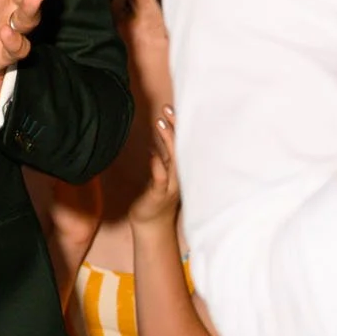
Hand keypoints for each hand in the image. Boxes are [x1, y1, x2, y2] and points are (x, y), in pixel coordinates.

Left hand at [127, 107, 179, 230]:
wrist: (151, 226)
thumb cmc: (156, 198)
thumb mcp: (162, 175)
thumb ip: (163, 159)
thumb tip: (159, 141)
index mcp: (181, 170)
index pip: (184, 144)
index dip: (181, 126)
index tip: (174, 108)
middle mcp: (179, 176)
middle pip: (182, 148)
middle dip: (177, 128)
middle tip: (168, 109)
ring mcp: (171, 186)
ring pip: (174, 160)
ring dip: (169, 142)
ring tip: (160, 124)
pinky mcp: (159, 195)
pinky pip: (161, 178)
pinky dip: (157, 165)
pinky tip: (152, 153)